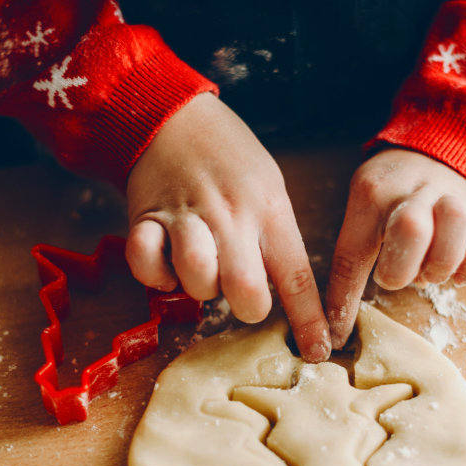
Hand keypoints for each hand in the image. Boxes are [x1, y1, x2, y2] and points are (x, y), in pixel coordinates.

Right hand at [125, 93, 329, 361]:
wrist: (171, 115)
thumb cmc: (228, 157)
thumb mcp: (269, 186)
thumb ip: (275, 236)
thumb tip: (285, 295)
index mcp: (269, 211)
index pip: (297, 276)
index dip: (309, 320)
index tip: (319, 351)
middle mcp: (232, 217)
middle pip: (246, 290)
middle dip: (247, 307)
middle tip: (239, 292)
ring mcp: (188, 217)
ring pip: (198, 279)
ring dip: (199, 288)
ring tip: (201, 268)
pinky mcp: (146, 218)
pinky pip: (146, 264)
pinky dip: (153, 273)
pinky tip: (163, 259)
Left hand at [325, 148, 465, 348]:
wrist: (446, 155)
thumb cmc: (397, 197)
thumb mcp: (368, 208)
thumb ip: (357, 250)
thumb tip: (338, 321)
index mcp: (374, 192)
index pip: (353, 251)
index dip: (345, 299)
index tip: (337, 336)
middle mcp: (415, 189)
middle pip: (411, 230)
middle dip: (402, 270)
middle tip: (399, 278)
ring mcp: (455, 196)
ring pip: (455, 228)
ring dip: (440, 266)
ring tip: (430, 271)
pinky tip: (457, 269)